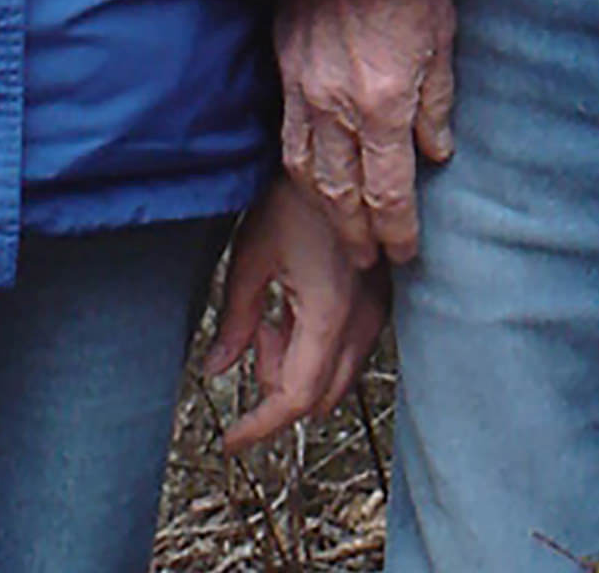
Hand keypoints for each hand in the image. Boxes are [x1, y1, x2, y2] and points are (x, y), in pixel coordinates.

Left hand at [206, 174, 388, 448]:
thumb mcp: (250, 257)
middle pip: (320, 395)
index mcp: (329, 314)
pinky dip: (314, 347)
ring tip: (269, 312)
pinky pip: (348, 350)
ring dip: (295, 364)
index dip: (261, 425)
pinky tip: (293, 305)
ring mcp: (377, 312)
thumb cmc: (294, 196)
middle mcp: (362, 321)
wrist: (342, 159)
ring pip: (335, 375)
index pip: (297, 397)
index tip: (232, 438)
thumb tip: (217, 368)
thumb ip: (235, 320)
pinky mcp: (381, 300)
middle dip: (276, 386)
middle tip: (249, 338)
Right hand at [273, 0, 455, 267]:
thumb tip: (434, 153)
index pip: (388, 193)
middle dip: (356, 235)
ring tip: (341, 231)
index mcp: (382, 103)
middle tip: (369, 261)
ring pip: (304, 172)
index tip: (405, 253)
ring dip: (323, 211)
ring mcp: (302, 88)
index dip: (397, 232)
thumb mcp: (442, 39)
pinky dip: (298, 170)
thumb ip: (436, 104)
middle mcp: (335, 106)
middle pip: (340, 195)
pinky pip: (286, 135)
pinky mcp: (284, 68)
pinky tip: (311, 180)